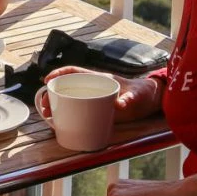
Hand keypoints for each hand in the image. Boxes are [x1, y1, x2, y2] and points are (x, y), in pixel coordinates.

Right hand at [38, 65, 161, 123]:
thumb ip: (130, 99)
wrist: (151, 100)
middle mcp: (93, 88)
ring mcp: (94, 99)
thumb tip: (120, 105)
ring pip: (70, 100)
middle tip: (45, 107)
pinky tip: (62, 123)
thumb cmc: (144, 93)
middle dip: (52, 94)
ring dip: (57, 106)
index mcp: (99, 79)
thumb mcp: (137, 95)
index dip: (59, 73)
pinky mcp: (97, 110)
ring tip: (49, 116)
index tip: (47, 81)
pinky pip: (78, 111)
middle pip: (67, 87)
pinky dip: (68, 115)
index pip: (74, 71)